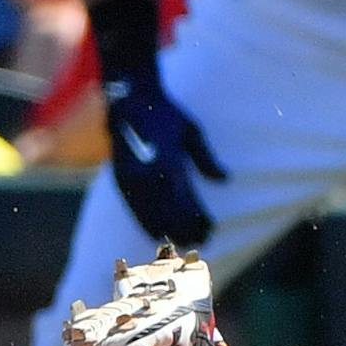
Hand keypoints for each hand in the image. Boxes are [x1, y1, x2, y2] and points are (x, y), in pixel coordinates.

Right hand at [102, 69, 225, 246]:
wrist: (130, 102)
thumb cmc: (166, 114)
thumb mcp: (192, 133)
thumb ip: (207, 160)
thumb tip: (225, 179)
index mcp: (170, 165)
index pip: (187, 204)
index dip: (199, 221)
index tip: (210, 231)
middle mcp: (149, 177)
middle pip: (170, 216)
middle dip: (185, 231)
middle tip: (200, 243)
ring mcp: (133, 181)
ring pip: (150, 217)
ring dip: (166, 232)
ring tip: (180, 242)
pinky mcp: (121, 182)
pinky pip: (135, 210)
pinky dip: (146, 223)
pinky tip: (156, 232)